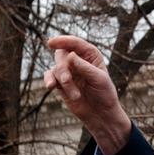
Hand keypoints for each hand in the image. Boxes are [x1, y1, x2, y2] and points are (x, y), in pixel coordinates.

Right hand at [45, 35, 130, 154]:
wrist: (100, 114)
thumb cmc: (104, 94)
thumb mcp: (99, 79)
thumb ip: (84, 67)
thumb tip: (70, 55)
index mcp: (90, 55)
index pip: (75, 43)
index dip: (63, 41)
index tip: (51, 43)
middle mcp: (78, 60)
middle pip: (62, 54)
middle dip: (63, 67)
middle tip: (68, 80)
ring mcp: (68, 71)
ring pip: (56, 67)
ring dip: (63, 81)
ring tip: (76, 95)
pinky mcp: (61, 82)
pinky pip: (49, 76)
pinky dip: (49, 80)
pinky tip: (51, 86)